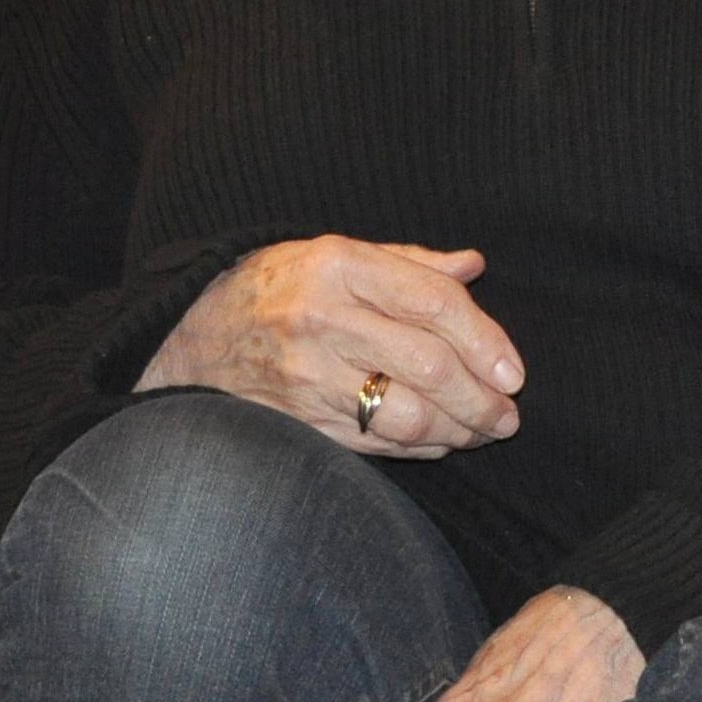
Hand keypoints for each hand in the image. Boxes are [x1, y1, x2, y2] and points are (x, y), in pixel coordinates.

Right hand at [138, 236, 523, 457]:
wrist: (188, 336)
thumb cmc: (273, 287)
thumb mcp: (332, 253)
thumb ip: (406, 263)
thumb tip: (473, 267)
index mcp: (337, 265)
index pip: (433, 303)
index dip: (485, 341)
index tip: (513, 372)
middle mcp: (321, 318)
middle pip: (428, 365)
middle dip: (482, 398)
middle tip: (508, 412)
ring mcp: (307, 375)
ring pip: (407, 415)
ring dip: (458, 431)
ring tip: (482, 430)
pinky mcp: (300, 420)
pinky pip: (379, 444)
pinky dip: (421, 448)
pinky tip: (439, 441)